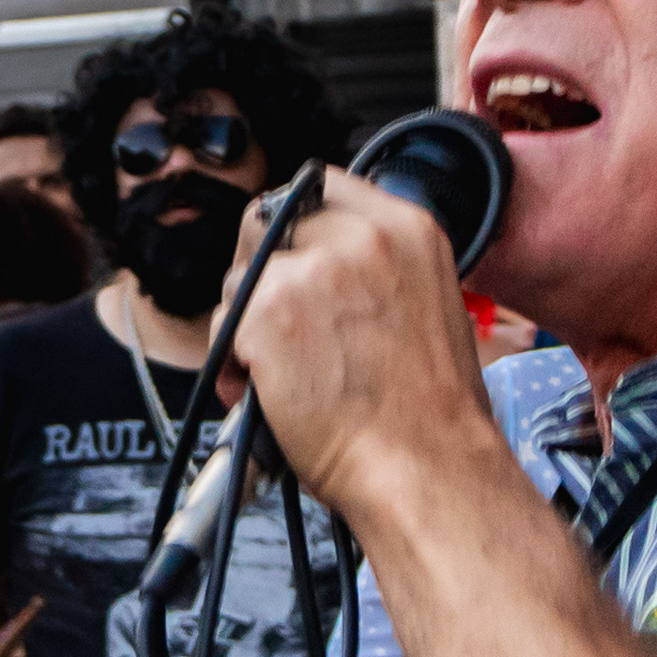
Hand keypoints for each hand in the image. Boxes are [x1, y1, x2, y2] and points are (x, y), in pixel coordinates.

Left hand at [220, 176, 500, 530]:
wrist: (427, 468)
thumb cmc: (433, 416)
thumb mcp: (431, 307)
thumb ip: (381, 271)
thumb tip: (329, 267)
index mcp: (408, 229)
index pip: (323, 188)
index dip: (296, 228)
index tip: (290, 259)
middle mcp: (360, 237)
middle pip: (269, 222)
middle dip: (260, 271)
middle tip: (271, 322)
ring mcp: (311, 271)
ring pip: (239, 278)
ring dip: (244, 323)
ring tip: (275, 374)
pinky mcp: (268, 311)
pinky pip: (223, 325)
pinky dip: (231, 362)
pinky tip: (264, 393)